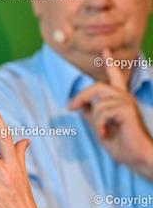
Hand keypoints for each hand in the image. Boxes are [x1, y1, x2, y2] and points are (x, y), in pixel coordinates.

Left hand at [69, 48, 152, 180]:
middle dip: (81, 96)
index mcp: (120, 100)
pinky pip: (101, 111)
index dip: (109, 63)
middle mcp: (125, 97)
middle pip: (97, 86)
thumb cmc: (122, 146)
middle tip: (70, 107)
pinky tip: (106, 133)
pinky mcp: (127, 109)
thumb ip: (91, 115)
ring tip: (102, 131)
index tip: (104, 49)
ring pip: (97, 103)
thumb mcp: (100, 128)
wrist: (138, 158)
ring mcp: (127, 102)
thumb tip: (80, 105)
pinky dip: (99, 125)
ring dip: (94, 120)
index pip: (114, 77)